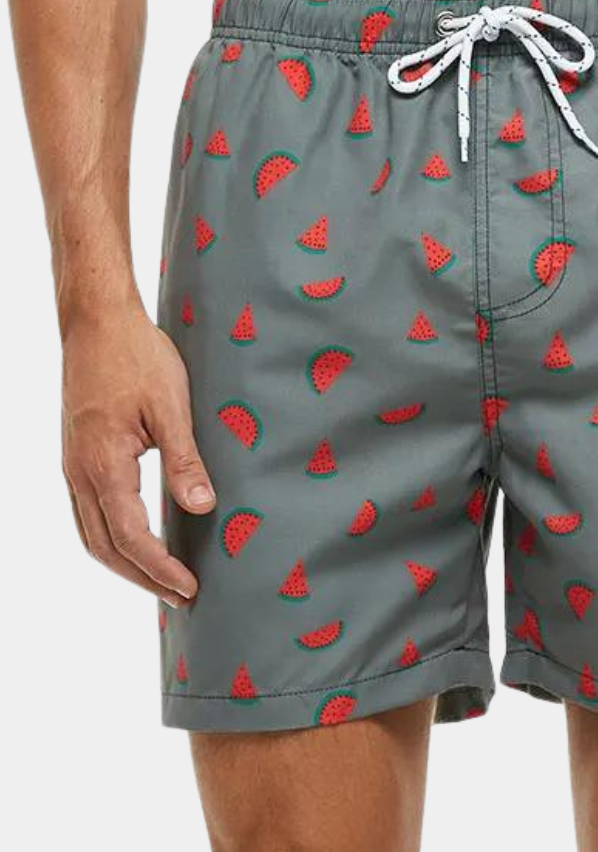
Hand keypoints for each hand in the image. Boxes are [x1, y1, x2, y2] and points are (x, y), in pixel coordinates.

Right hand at [61, 306, 212, 604]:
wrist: (96, 322)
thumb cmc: (136, 357)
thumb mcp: (171, 407)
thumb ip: (184, 461)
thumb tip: (202, 508)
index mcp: (103, 466)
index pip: (132, 538)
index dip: (160, 569)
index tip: (190, 589)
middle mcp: (79, 474)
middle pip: (106, 548)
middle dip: (143, 578)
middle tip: (181, 596)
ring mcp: (73, 466)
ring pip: (92, 534)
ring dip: (126, 563)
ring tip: (162, 579)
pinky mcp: (77, 455)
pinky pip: (89, 513)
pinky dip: (113, 538)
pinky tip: (138, 539)